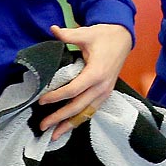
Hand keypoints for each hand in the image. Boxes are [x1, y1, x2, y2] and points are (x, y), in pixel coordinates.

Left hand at [37, 22, 132, 139]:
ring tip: (54, 135)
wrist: (123, 38)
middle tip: (42, 125)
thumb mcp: (87, 33)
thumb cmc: (104, 35)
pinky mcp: (105, 93)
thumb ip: (69, 35)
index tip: (41, 100)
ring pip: (86, 113)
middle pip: (78, 106)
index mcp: (97, 72)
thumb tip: (53, 29)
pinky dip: (80, 120)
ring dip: (70, 124)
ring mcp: (105, 91)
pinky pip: (92, 110)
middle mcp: (102, 86)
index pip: (74, 90)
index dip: (57, 97)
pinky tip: (69, 126)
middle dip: (60, 117)